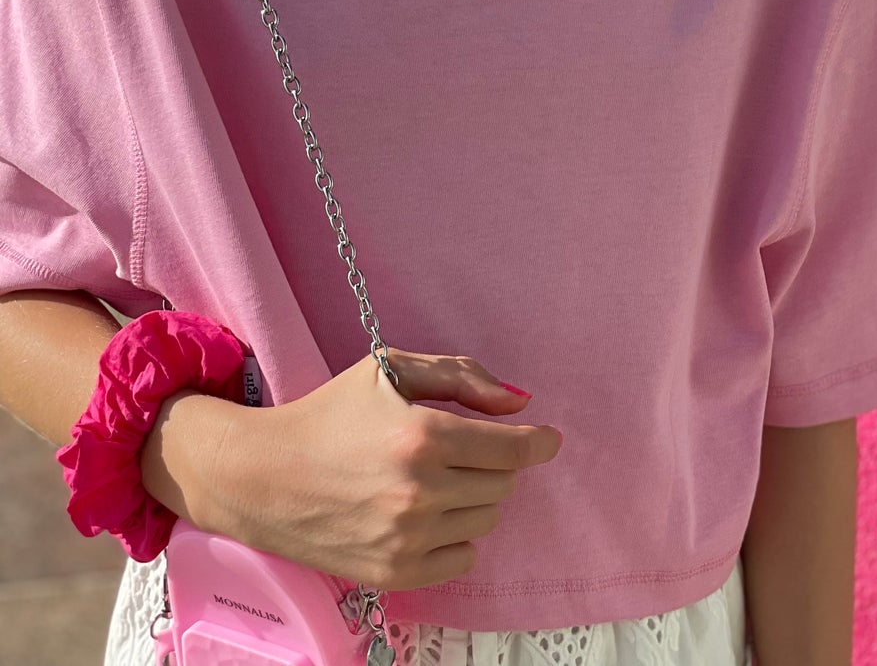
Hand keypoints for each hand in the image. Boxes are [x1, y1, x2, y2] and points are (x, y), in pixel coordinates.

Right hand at [153, 349, 561, 590]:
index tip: (546, 439)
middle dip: (496, 463)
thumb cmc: (329, 413)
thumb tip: (519, 403)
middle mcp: (419, 493)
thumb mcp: (391, 369)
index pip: (512, 449)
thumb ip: (462, 376)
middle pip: (502, 484)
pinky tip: (429, 513)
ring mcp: (406, 539)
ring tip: (439, 477)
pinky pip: (462, 558)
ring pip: (485, 518)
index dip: (538, 442)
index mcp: (423, 436)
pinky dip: (457, 535)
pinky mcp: (393, 574)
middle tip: (465, 449)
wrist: (262, 476)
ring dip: (476, 495)